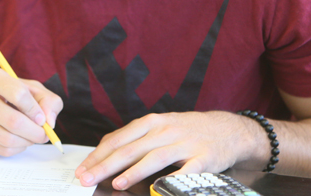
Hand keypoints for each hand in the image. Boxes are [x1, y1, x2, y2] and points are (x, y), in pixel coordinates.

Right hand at [0, 66, 63, 156]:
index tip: (42, 119)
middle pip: (13, 121)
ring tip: (32, 138)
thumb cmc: (9, 94)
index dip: (35, 111)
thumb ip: (48, 100)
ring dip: (26, 142)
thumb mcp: (31, 88)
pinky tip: (19, 141)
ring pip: (6, 138)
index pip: (18, 95)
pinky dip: (16, 149)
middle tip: (43, 135)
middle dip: (34, 132)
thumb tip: (49, 122)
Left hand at [76, 111, 261, 190]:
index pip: (119, 138)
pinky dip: (170, 179)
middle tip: (86, 179)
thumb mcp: (160, 126)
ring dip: (133, 171)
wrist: (228, 129)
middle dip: (106, 165)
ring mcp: (185, 143)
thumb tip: (104, 151)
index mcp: (152, 122)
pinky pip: (184, 171)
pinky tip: (157, 187)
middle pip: (131, 148)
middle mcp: (166, 130)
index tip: (82, 169)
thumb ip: (135, 138)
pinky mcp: (203, 158)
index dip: (98, 155)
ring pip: (154, 157)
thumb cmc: (188, 130)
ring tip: (116, 182)